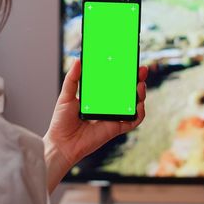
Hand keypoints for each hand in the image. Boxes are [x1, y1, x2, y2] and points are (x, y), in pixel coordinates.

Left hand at [43, 59, 147, 191]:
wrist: (62, 143)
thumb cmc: (62, 121)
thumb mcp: (66, 96)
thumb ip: (72, 78)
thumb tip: (78, 59)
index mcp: (98, 96)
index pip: (114, 81)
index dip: (124, 72)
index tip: (130, 61)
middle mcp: (108, 105)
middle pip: (128, 90)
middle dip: (137, 79)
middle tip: (141, 69)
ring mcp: (114, 116)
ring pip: (134, 104)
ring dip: (140, 94)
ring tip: (140, 85)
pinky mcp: (116, 128)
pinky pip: (133, 121)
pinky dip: (139, 113)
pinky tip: (139, 105)